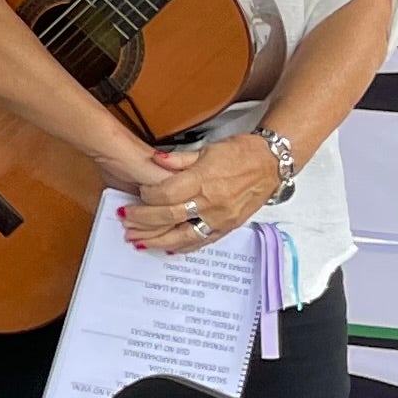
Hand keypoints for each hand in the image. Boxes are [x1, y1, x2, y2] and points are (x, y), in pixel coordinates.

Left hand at [125, 137, 274, 254]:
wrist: (271, 164)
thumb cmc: (240, 153)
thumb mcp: (207, 149)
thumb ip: (178, 159)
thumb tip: (155, 160)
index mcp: (203, 180)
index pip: (165, 194)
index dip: (147, 196)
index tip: (139, 194)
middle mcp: (211, 202)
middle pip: (169, 217)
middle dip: (143, 221)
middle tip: (126, 221)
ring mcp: (220, 217)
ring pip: (183, 235)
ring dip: (158, 241)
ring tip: (138, 241)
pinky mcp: (228, 227)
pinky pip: (202, 241)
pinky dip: (183, 246)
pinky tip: (168, 248)